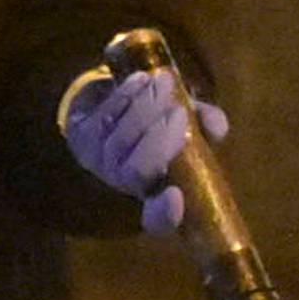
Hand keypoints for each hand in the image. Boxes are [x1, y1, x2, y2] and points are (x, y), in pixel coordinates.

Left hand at [63, 67, 228, 234]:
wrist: (107, 108)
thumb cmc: (155, 126)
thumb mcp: (186, 127)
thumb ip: (203, 127)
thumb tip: (217, 126)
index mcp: (154, 194)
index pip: (158, 220)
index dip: (166, 214)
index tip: (176, 197)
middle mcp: (124, 185)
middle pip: (137, 171)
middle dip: (159, 140)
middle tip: (179, 113)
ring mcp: (99, 162)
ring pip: (120, 140)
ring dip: (144, 109)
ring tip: (164, 83)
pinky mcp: (81, 136)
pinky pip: (104, 117)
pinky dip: (125, 96)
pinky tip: (141, 80)